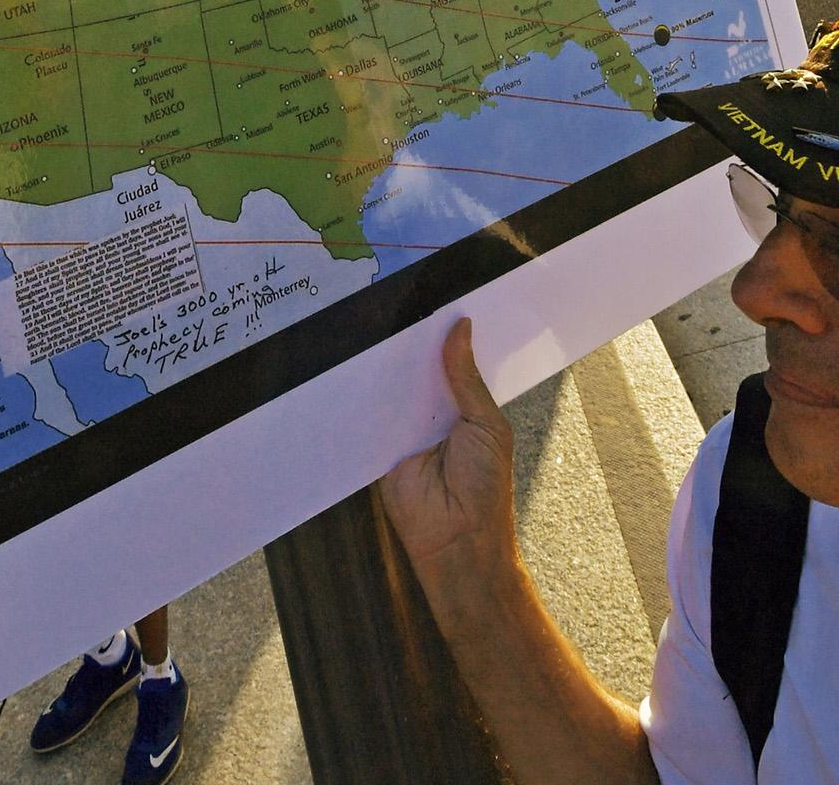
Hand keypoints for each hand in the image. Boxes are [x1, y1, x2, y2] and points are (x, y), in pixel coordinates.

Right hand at [379, 318, 515, 573]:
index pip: (452, 363)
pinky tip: (353, 366)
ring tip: (372, 322)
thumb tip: (460, 327)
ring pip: (393, 389)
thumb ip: (467, 379)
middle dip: (412, 345)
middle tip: (396, 297)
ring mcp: (406, 430)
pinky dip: (364, 398)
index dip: (445, 335)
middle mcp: (434, 413)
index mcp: (466, 405)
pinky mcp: (379, 448)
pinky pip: (370, 417)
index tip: (435, 296)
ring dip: (386, 367)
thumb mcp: (486, 425)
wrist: (457, 541)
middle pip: (419, 371)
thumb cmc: (485, 485)